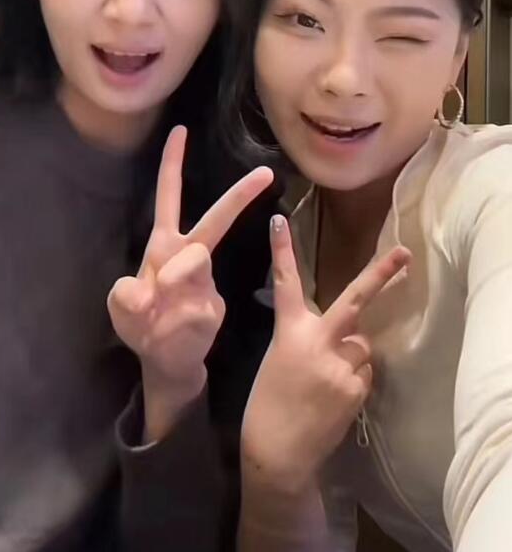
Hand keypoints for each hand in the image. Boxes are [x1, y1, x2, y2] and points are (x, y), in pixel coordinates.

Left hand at [107, 126, 272, 434]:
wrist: (166, 361)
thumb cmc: (143, 325)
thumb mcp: (122, 307)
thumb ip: (126, 295)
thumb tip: (148, 288)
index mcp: (164, 245)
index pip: (169, 197)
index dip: (173, 164)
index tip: (181, 130)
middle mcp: (188, 256)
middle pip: (214, 219)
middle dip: (238, 197)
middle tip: (265, 173)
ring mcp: (205, 281)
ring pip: (194, 263)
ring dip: (169, 285)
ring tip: (155, 308)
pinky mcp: (214, 307)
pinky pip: (193, 307)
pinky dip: (173, 322)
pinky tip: (170, 331)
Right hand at [241, 214, 409, 492]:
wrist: (277, 452)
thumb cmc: (268, 403)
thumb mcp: (279, 359)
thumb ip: (309, 339)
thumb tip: (345, 331)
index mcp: (289, 333)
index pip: (286, 284)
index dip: (282, 251)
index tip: (279, 221)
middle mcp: (318, 343)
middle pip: (354, 301)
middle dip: (381, 275)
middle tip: (404, 253)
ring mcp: (340, 366)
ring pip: (362, 345)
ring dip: (353, 355)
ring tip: (328, 381)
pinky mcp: (356, 389)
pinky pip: (365, 372)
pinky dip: (355, 379)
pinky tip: (334, 398)